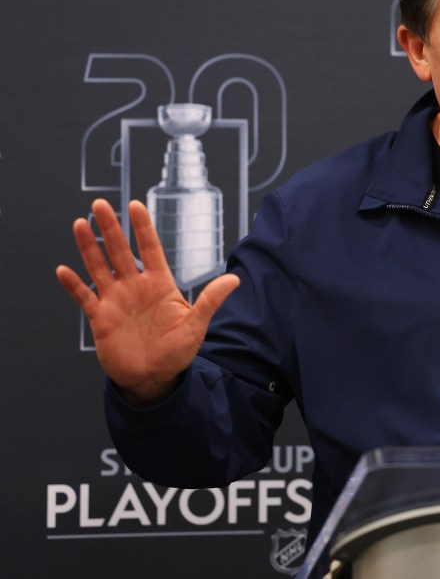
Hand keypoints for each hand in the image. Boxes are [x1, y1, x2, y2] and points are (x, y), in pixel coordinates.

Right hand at [56, 199, 238, 405]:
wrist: (154, 378)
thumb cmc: (178, 351)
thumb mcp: (196, 325)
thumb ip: (210, 300)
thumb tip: (234, 280)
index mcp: (160, 284)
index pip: (150, 249)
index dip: (142, 228)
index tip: (135, 205)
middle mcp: (135, 287)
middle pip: (121, 252)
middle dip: (111, 228)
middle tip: (100, 204)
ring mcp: (116, 301)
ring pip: (100, 268)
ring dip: (89, 247)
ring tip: (79, 224)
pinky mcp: (100, 318)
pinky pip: (84, 298)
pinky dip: (73, 285)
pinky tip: (63, 270)